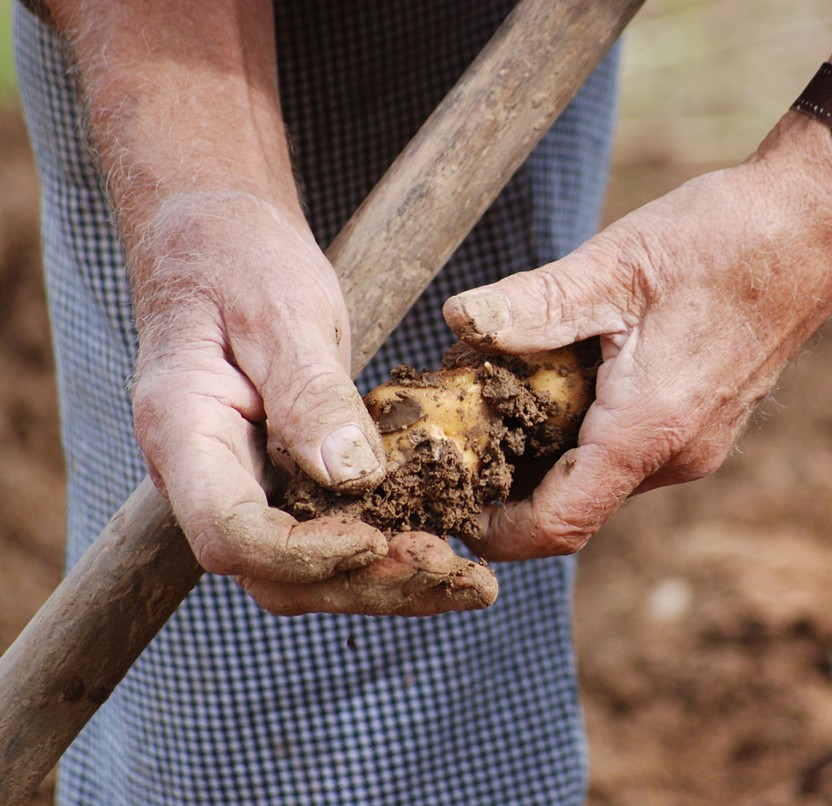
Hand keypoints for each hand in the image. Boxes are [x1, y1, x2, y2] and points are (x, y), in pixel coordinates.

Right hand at [129, 191, 495, 614]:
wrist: (221, 240)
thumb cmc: (239, 258)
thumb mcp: (280, 310)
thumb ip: (309, 392)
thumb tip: (354, 477)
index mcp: (184, 434)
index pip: (229, 534)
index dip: (304, 554)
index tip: (378, 540)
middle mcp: (210, 479)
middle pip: (275, 575)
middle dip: (367, 584)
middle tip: (457, 575)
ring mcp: (247, 485)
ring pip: (309, 572)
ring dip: (390, 584)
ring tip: (474, 584)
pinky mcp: (288, 481)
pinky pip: (333, 537)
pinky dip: (391, 554)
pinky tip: (453, 556)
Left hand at [444, 117, 831, 559]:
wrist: (815, 225)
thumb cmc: (723, 242)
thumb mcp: (614, 266)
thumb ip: (534, 302)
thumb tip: (459, 319)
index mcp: (648, 430)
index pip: (559, 526)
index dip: (497, 530)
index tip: (452, 505)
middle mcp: (677, 456)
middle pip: (576, 505)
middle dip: (512, 485)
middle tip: (461, 436)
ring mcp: (699, 444)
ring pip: (604, 478)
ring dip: (550, 455)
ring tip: (503, 398)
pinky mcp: (707, 424)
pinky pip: (633, 454)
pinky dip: (587, 436)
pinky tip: (563, 381)